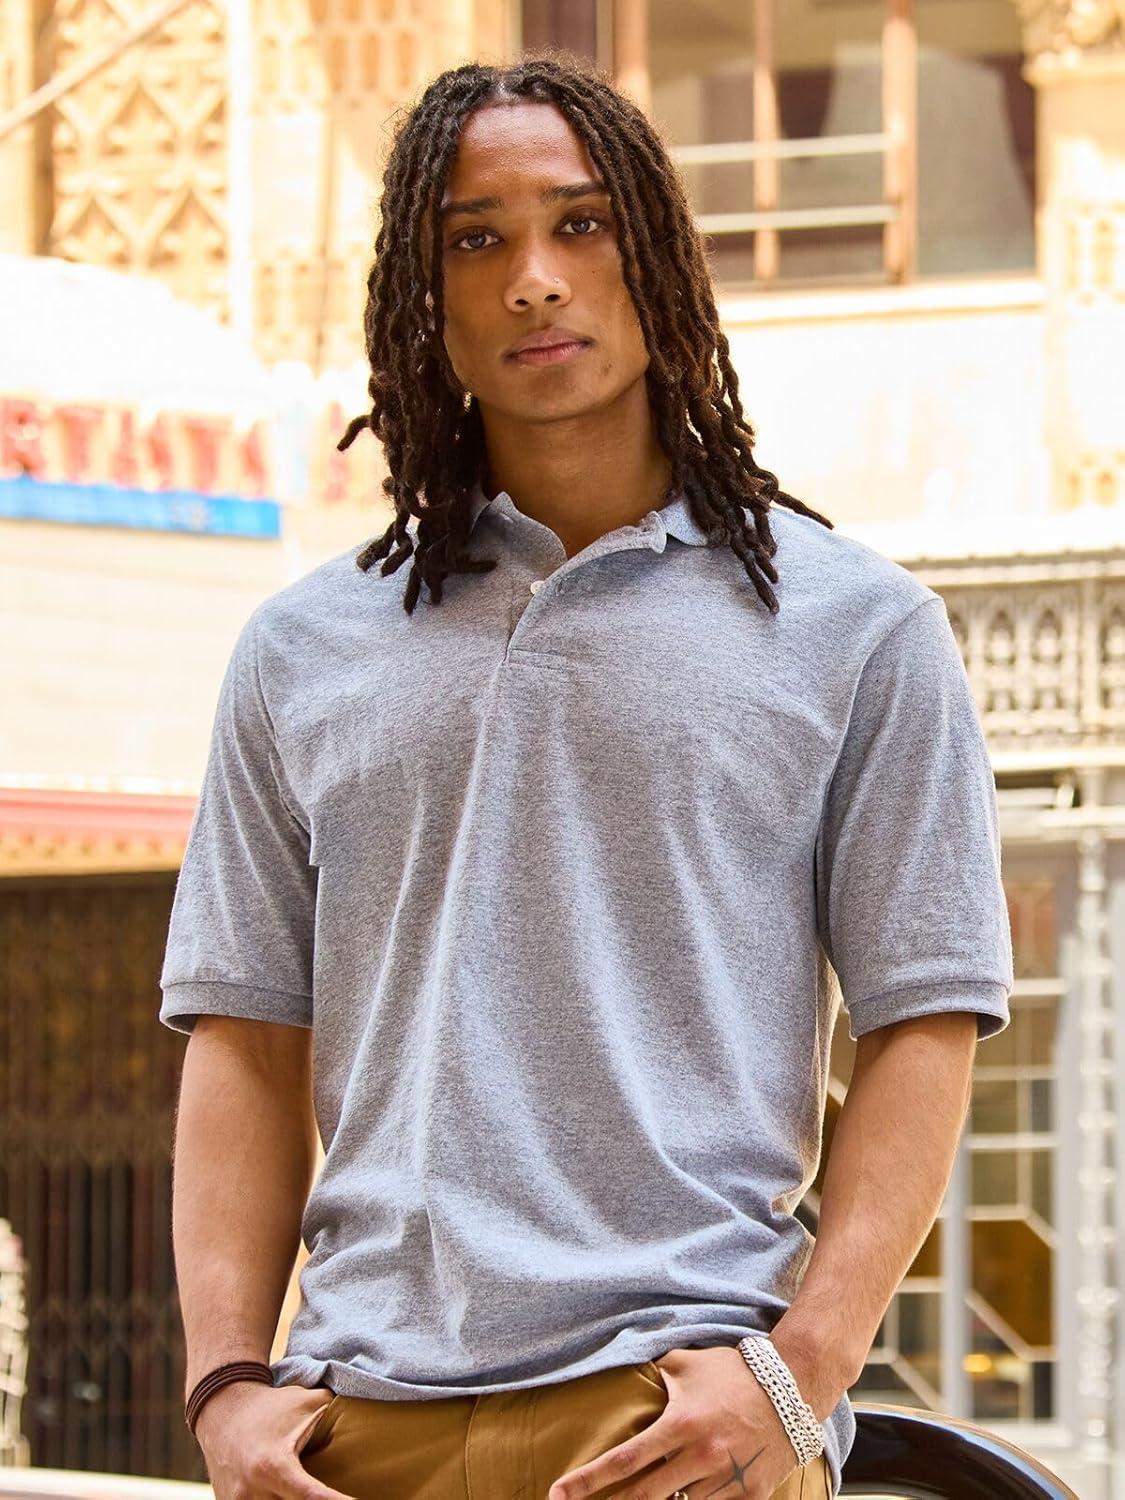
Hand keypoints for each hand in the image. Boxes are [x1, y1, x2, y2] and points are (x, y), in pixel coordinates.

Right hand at [194, 1380, 355, 1499]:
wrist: (222, 1411)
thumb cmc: (272, 1406)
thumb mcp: (307, 1403)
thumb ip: (335, 1413)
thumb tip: (372, 1410)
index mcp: (274, 1467)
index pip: (312, 1497)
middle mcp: (253, 1493)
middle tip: (337, 1497)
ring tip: (316, 1494)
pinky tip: (289, 1496)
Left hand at [546, 1345, 802, 1499]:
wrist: (792, 1385)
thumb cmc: (734, 1371)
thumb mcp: (686, 1364)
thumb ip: (654, 1374)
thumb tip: (625, 1376)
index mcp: (680, 1424)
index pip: (624, 1459)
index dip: (588, 1480)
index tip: (559, 1492)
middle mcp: (699, 1456)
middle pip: (644, 1497)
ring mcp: (726, 1480)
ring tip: (651, 1487)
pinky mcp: (749, 1496)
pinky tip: (690, 1492)